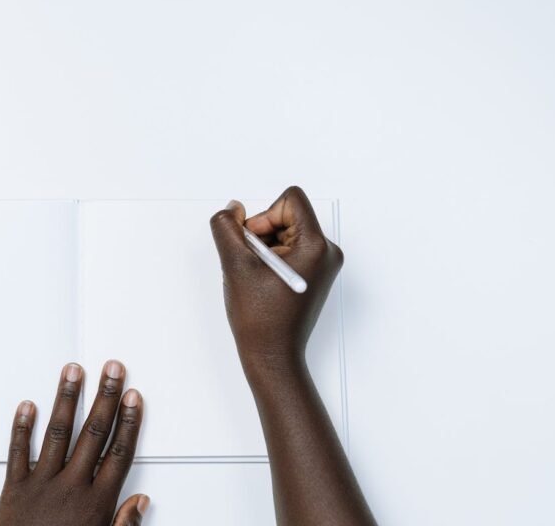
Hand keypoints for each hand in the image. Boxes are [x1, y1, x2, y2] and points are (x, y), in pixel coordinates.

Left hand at [0, 361, 148, 525]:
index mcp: (96, 503)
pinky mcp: (14, 489)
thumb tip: (141, 503)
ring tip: (73, 371)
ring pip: (58, 432)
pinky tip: (28, 404)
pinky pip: (17, 452)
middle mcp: (71, 487)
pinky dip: (21, 427)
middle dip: (106, 397)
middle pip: (94, 433)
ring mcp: (41, 485)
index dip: (129, 421)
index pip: (119, 452)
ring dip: (67, 398)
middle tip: (112, 369)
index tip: (134, 398)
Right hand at [209, 186, 343, 365]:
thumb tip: (233, 208)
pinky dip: (272, 259)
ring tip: (259, 278)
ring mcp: (323, 264)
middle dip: (263, 235)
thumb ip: (227, 228)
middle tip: (254, 266)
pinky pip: (290, 249)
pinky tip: (265, 284)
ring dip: (265, 249)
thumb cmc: (260, 319)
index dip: (264, 216)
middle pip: (288, 215)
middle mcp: (327, 252)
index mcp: (316, 246)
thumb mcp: (235, 265)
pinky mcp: (315, 274)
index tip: (255, 244)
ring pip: (286, 232)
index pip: (291, 199)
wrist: (272, 355)